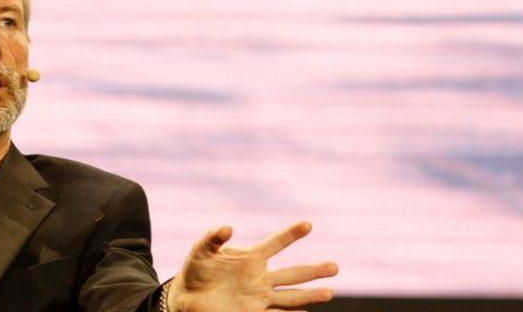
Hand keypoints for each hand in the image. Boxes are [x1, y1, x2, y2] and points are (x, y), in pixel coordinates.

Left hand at [167, 222, 336, 311]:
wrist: (188, 297)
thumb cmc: (196, 271)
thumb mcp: (201, 251)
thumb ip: (212, 238)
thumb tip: (227, 228)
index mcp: (250, 258)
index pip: (275, 243)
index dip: (290, 234)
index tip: (307, 224)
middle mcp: (260, 278)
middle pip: (292, 273)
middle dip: (313, 271)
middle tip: (335, 267)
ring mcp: (258, 298)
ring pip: (290, 297)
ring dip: (309, 295)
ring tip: (329, 293)